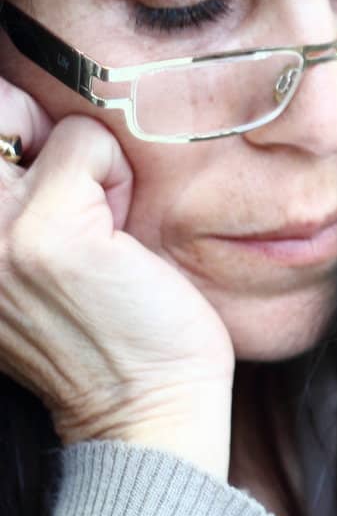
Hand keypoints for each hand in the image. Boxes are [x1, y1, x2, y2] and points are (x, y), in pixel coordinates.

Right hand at [0, 77, 235, 479]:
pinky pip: (90, 144)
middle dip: (43, 137)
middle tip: (78, 204)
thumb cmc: (101, 321)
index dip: (13, 137)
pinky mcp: (45, 234)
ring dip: (86, 164)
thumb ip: (6, 192)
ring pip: (42, 122)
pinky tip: (122, 237)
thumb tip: (15, 111)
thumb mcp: (21, 251)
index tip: (46, 190)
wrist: (144, 403)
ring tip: (101, 226)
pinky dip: (118, 177)